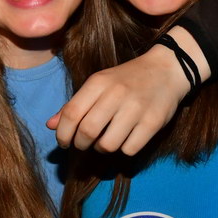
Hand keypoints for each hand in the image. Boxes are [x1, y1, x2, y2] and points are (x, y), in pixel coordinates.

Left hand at [48, 26, 209, 154]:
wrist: (167, 69)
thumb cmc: (126, 79)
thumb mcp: (98, 84)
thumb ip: (74, 105)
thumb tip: (50, 125)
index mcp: (98, 83)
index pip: (71, 113)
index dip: (63, 134)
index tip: (64, 142)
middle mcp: (116, 94)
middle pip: (87, 132)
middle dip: (80, 144)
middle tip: (83, 144)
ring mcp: (136, 108)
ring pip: (108, 145)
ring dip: (102, 148)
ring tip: (105, 140)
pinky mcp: (153, 122)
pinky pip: (130, 149)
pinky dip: (124, 149)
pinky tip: (125, 138)